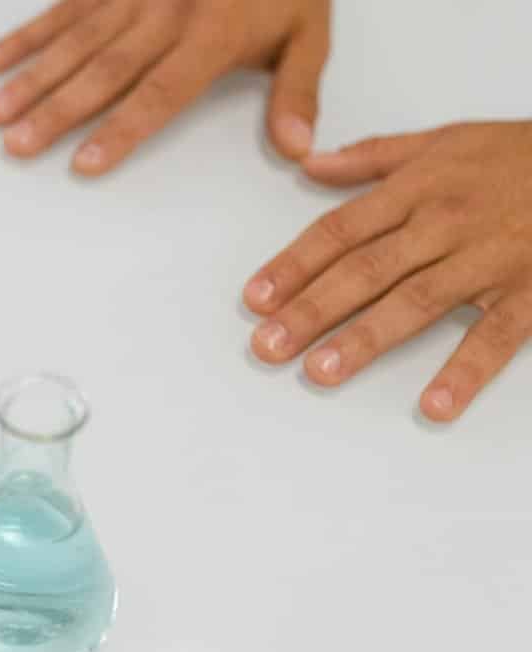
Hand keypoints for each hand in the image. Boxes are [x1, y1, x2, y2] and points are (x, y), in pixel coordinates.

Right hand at [0, 0, 330, 174]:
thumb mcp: (309, 32)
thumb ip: (297, 91)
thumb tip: (299, 149)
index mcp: (213, 35)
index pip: (160, 92)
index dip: (120, 129)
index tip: (84, 164)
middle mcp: (166, 12)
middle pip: (103, 70)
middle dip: (56, 110)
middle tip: (16, 144)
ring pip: (74, 40)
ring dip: (31, 77)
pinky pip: (63, 8)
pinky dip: (26, 35)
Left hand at [244, 121, 531, 421]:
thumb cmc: (521, 154)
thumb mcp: (445, 139)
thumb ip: (373, 156)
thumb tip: (310, 163)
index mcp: (416, 189)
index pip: (339, 231)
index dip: (293, 265)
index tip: (255, 298)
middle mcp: (443, 223)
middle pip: (364, 269)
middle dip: (311, 309)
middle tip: (267, 346)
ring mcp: (487, 259)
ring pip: (416, 301)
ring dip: (366, 338)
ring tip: (321, 371)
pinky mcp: (531, 290)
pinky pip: (497, 334)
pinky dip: (467, 370)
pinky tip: (435, 404)